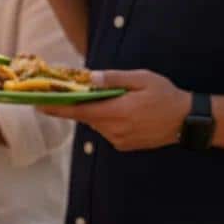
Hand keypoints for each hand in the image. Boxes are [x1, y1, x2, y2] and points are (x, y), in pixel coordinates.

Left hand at [39, 70, 191, 149]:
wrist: (186, 121)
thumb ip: (114, 79)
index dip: (56, 108)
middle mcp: (112, 129)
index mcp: (115, 112)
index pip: (77, 111)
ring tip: (123, 101)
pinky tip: (130, 114)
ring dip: (101, 111)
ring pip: (97, 123)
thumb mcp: (142, 79)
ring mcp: (116, 140)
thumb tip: (90, 78)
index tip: (37, 104)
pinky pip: (108, 130)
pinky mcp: (122, 145)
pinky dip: (111, 120)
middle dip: (84, 103)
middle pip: (86, 116)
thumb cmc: (165, 96)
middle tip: (90, 90)